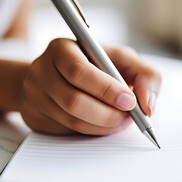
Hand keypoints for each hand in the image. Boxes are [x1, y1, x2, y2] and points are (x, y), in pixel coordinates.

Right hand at [19, 39, 160, 134]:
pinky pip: (65, 132)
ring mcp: (33, 95)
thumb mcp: (121, 60)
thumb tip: (148, 105)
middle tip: (129, 118)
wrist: (57, 75)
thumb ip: (144, 75)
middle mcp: (41, 70)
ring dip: (102, 126)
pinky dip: (90, 132)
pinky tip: (101, 124)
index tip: (129, 102)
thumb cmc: (95, 65)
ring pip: (71, 121)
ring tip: (120, 121)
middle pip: (73, 101)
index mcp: (61, 49)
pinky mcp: (33, 116)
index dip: (107, 90)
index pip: (80, 72)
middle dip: (108, 115)